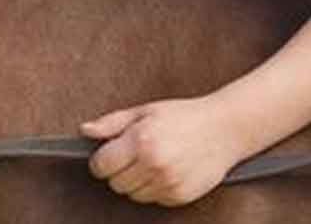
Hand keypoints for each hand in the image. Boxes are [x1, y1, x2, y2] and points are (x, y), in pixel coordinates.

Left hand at [80, 95, 251, 206]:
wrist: (225, 128)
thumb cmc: (185, 116)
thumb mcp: (145, 111)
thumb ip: (112, 123)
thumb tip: (85, 131)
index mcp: (141, 141)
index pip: (101, 166)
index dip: (102, 160)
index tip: (110, 154)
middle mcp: (153, 164)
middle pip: (115, 184)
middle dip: (120, 170)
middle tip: (136, 155)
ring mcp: (167, 182)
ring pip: (133, 195)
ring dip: (137, 182)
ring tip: (153, 161)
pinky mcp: (179, 196)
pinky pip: (153, 200)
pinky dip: (155, 188)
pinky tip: (167, 170)